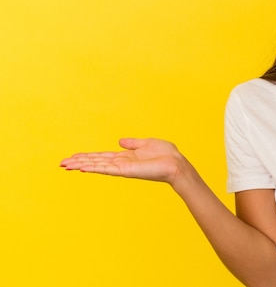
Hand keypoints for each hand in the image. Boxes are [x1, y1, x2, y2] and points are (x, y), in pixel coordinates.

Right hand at [60, 138, 186, 184]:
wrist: (176, 164)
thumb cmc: (166, 155)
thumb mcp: (146, 143)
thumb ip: (132, 143)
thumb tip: (120, 141)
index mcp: (125, 157)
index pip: (101, 157)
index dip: (87, 157)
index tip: (72, 158)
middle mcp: (121, 163)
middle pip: (95, 162)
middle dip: (78, 162)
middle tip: (61, 163)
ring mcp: (122, 168)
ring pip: (97, 166)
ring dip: (81, 165)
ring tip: (65, 165)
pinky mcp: (126, 171)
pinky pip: (107, 168)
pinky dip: (94, 167)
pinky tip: (82, 167)